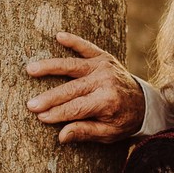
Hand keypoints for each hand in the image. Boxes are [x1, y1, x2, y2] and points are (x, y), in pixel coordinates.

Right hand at [25, 32, 144, 143]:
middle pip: (70, 89)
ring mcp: (103, 67)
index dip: (57, 114)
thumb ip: (85, 132)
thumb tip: (61, 136)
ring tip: (31, 69)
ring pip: (72, 66)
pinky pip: (86, 47)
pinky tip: (58, 36)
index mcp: (107, 101)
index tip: (40, 117)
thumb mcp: (108, 133)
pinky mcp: (103, 57)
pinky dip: (73, 41)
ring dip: (50, 67)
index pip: (75, 108)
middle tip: (30, 104)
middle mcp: (104, 81)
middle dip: (49, 98)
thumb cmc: (123, 120)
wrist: (144, 102)